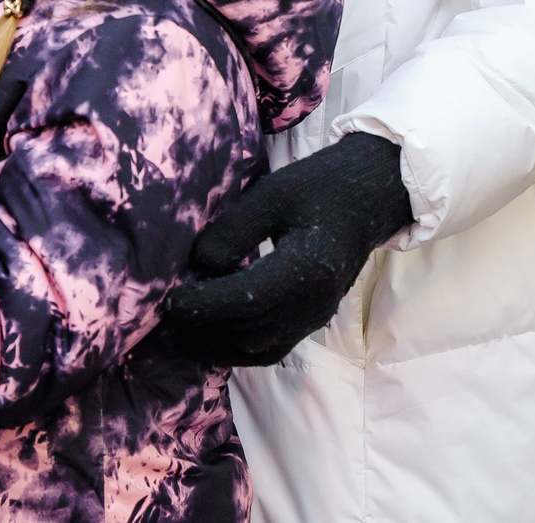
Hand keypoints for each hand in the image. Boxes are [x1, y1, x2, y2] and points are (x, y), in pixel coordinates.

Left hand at [162, 132, 412, 367]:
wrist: (369, 197)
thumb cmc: (320, 186)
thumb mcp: (273, 193)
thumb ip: (234, 230)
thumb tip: (199, 267)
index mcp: (309, 268)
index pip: (247, 299)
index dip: (204, 306)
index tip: (169, 302)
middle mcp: (315, 303)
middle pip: (249, 331)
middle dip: (203, 330)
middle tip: (165, 318)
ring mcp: (316, 317)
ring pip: (258, 348)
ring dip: (217, 344)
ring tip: (182, 329)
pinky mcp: (312, 320)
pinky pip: (271, 347)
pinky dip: (237, 346)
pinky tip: (212, 331)